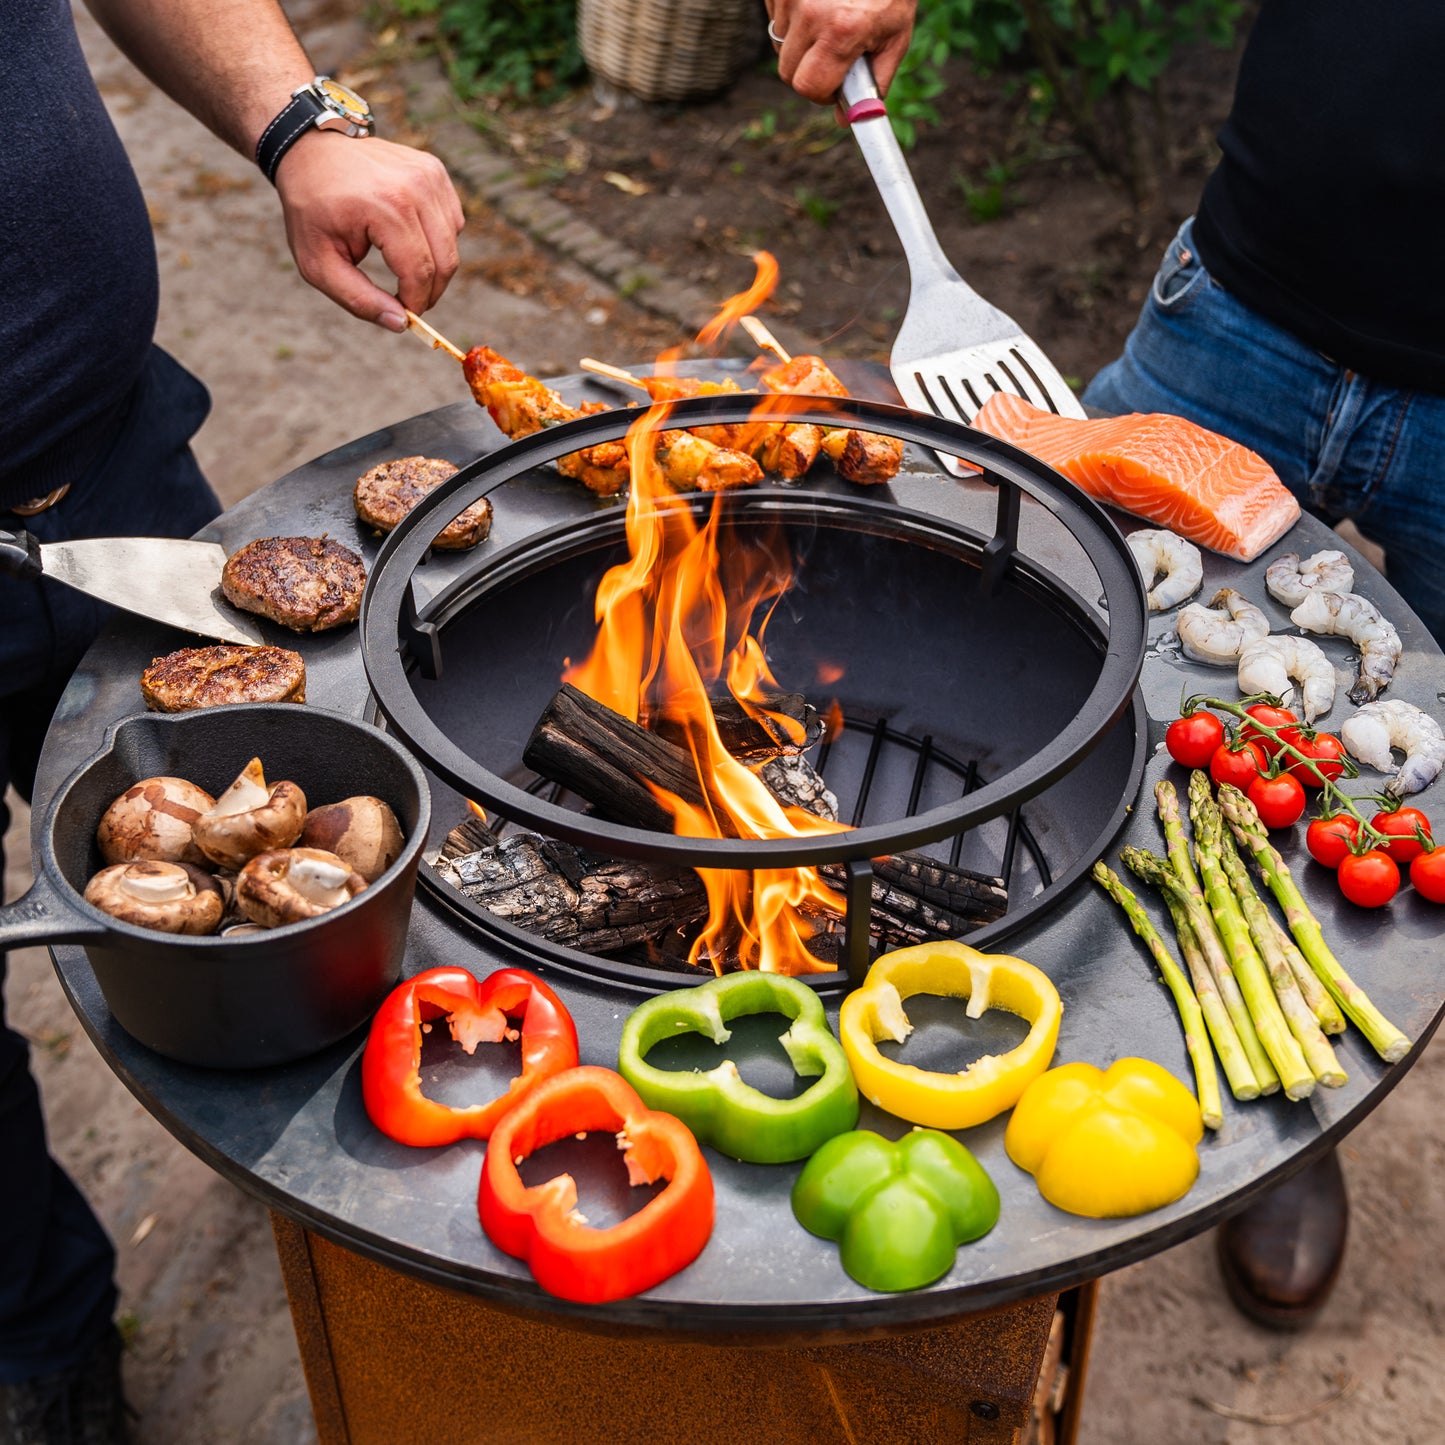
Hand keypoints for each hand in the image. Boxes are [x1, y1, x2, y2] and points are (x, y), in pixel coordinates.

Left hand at [274, 131, 464, 329]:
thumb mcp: (318, 263)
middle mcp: (415, 186)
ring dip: (433, 266)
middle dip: (430, 291)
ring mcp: (428, 174)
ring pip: (452, 244)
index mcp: (386, 206)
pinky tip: (407, 236)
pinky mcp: (434, 171)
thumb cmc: (311, 209)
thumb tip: (401, 324)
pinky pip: (452, 222)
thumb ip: (358, 299)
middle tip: (408, 300)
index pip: (420, 272)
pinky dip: (436, 239)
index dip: (415, 303)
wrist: (309, 149)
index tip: (403, 313)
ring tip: (401, 265)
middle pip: (445, 261)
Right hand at [768, 0, 915, 105]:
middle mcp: (811, 11)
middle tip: (832, 55)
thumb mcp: (894, 38)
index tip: (834, 85)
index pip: (808, 87)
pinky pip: (776, 19)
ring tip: (827, 23)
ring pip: (780, 45)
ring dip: (800, 44)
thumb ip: (873, 84)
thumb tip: (847, 120)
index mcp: (841, 30)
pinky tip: (816, 6)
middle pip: (788, 72)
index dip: (821, 94)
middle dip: (808, 71)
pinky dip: (793, 20)